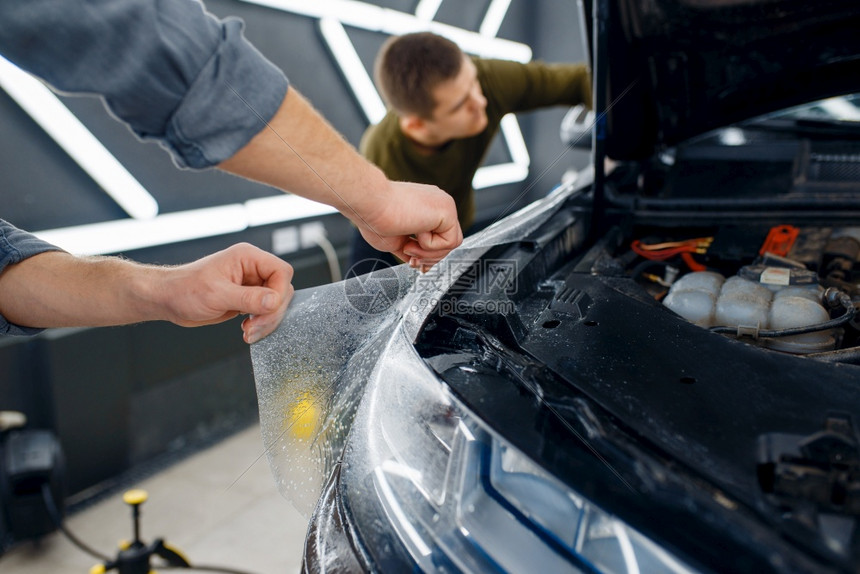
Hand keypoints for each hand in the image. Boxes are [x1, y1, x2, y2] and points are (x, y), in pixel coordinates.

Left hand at [158, 243, 293, 342]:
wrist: (169, 299)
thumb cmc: (185, 289)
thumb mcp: (217, 294)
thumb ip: (248, 298)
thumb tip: (274, 301)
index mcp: (247, 257)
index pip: (281, 271)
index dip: (279, 292)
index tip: (267, 309)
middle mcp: (252, 269)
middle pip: (281, 290)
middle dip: (271, 312)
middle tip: (254, 326)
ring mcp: (251, 284)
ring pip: (275, 303)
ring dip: (266, 321)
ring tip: (248, 332)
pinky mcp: (247, 299)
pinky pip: (265, 312)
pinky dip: (260, 324)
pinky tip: (247, 330)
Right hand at [355, 181, 462, 269]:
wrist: (370, 203)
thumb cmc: (375, 218)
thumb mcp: (396, 240)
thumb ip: (412, 249)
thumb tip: (420, 263)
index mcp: (425, 208)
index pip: (438, 236)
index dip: (428, 255)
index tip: (413, 263)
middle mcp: (437, 204)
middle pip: (448, 242)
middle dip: (430, 258)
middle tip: (411, 259)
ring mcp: (444, 205)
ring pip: (452, 244)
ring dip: (429, 254)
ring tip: (408, 245)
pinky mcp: (448, 210)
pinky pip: (450, 241)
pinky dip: (431, 246)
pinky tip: (416, 233)